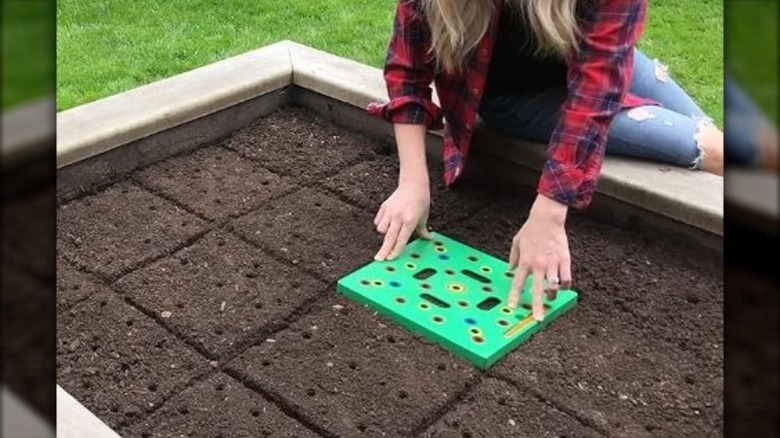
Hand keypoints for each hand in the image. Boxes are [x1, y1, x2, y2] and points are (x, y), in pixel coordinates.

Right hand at [373, 182, 432, 260]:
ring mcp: (390, 212)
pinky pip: (378, 221)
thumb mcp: (424, 216)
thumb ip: (423, 230)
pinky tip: (387, 222)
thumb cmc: (421, 200)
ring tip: (390, 231)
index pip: (401, 239)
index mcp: (410, 220)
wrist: (413, 184)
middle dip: (384, 250)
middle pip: (389, 238)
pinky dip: (381, 224)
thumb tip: (428, 238)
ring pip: (381, 229)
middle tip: (379, 259)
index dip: (396, 250)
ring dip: (384, 234)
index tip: (391, 258)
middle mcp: (399, 217)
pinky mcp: (384, 207)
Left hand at [507, 195, 571, 320]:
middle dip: (537, 306)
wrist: (547, 219)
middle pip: (537, 290)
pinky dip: (565, 285)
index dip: (514, 296)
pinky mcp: (565, 260)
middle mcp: (538, 265)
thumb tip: (510, 269)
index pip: (518, 283)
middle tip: (538, 319)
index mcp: (525, 261)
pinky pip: (567, 278)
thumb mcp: (516, 243)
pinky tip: (562, 286)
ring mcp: (552, 263)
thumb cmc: (530, 230)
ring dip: (552, 295)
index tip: (512, 307)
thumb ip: (513, 258)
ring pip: (554, 286)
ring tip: (550, 297)